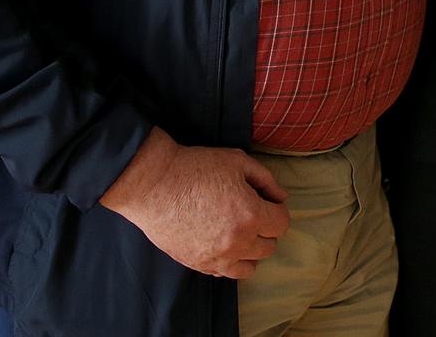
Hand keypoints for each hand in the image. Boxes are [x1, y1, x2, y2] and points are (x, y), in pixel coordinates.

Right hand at [99, 127, 290, 278]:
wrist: (153, 184)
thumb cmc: (196, 168)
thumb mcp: (238, 162)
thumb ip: (266, 180)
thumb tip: (281, 196)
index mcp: (250, 215)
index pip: (282, 224)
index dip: (277, 209)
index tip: (267, 201)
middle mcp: (237, 242)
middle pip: (268, 247)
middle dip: (266, 230)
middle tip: (251, 214)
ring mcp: (216, 257)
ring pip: (249, 267)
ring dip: (250, 250)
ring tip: (238, 232)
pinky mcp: (197, 264)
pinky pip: (224, 274)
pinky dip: (229, 262)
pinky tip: (221, 244)